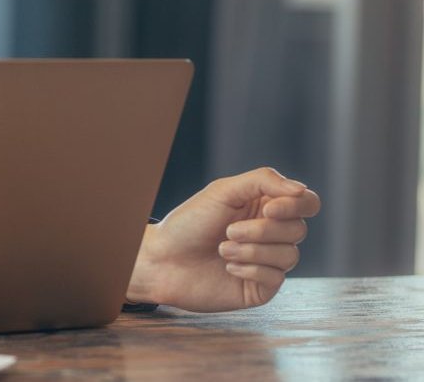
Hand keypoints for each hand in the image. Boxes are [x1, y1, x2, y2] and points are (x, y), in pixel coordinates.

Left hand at [127, 167, 320, 311]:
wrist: (162, 259)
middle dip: (262, 230)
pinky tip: (228, 267)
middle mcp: (271, 234)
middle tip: (229, 230)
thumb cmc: (189, 223)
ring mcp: (268, 261)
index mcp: (265, 207)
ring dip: (252, 250)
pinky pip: (276, 277)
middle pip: (298, 229)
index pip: (306, 203)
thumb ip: (263, 181)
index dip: (296, 206)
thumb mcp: (223, 191)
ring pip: (290, 255)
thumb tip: (301, 190)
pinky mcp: (261, 287)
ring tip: (222, 248)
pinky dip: (250, 269)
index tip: (268, 209)